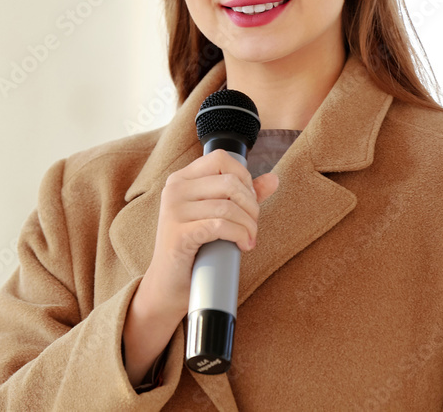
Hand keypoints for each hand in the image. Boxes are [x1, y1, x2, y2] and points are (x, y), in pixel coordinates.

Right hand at [140, 149, 278, 322]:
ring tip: (249, 238)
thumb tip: (273, 179)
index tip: (249, 200)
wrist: (168, 285)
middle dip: (251, 205)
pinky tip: (243, 245)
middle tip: (252, 226)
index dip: (244, 177)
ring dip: (248, 224)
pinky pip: (220, 226)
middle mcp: (174, 189)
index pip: (221, 158)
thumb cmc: (194, 247)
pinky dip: (239, 235)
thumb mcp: (218, 215)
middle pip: (229, 182)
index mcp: (181, 179)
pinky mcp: (178, 235)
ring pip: (228, 206)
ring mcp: (173, 211)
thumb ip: (243, 195)